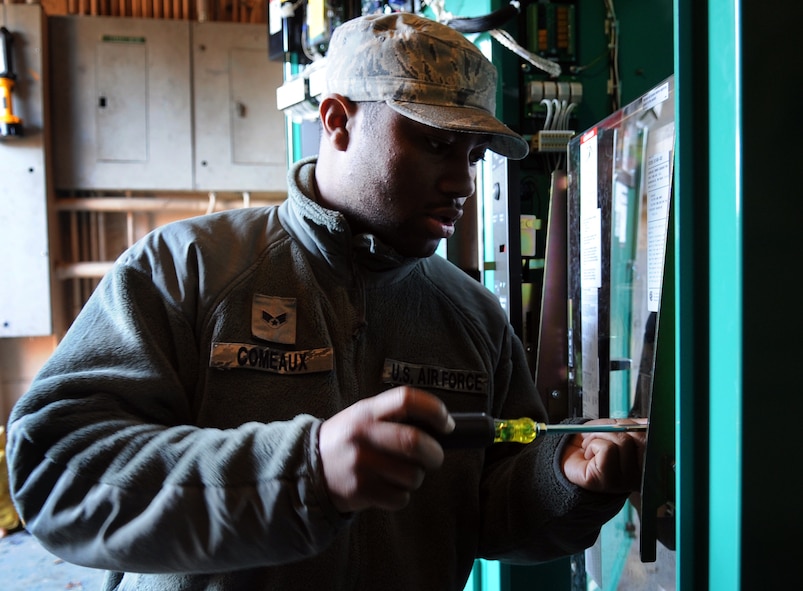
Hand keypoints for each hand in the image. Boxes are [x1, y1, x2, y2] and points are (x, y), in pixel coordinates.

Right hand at [319, 387, 453, 513]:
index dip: (434, 410)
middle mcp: (363, 434)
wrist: (308, 467)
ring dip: (416, 477)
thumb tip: (439, 428)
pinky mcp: (360, 490)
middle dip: (434, 453)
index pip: (407, 399)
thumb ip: (394, 417)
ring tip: (401, 473)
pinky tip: (387, 487)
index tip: (446, 424)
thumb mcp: (363, 416)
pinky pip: (400, 497)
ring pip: (412, 475)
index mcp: (367, 411)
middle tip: (435, 457)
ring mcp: (361, 464)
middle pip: (414, 442)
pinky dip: (401, 495)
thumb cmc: (347, 439)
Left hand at [560, 418, 646, 493]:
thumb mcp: (614, 429)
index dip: (638, 426)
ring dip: (600, 436)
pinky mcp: (607, 481)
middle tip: (602, 434)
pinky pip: (607, 449)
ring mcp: (625, 481)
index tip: (624, 425)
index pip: (654, 439)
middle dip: (617, 428)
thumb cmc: (591, 444)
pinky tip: (589, 455)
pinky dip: (594, 444)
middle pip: (641, 438)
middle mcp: (639, 475)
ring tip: (593, 447)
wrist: (565, 456)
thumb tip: (646, 422)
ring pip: (622, 441)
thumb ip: (631, 425)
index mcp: (644, 462)